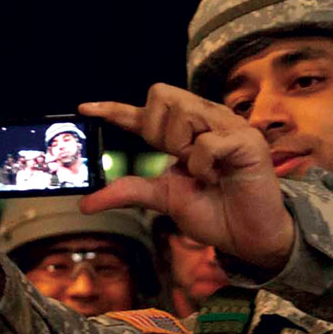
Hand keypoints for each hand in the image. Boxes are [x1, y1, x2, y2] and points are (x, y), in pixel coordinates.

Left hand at [80, 84, 293, 271]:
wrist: (248, 237)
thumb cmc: (214, 212)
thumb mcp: (164, 199)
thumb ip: (129, 192)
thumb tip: (86, 203)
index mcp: (184, 131)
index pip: (143, 113)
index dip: (113, 109)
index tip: (84, 109)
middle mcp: (205, 119)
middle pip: (160, 95)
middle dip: (158, 131)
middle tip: (178, 160)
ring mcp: (227, 124)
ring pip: (182, 113)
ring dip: (182, 148)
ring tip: (203, 170)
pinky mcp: (246, 139)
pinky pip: (204, 143)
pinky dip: (202, 166)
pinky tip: (217, 176)